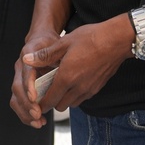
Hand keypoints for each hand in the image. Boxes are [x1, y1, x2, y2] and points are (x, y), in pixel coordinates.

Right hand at [11, 30, 61, 128]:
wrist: (42, 40)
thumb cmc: (51, 43)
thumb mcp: (57, 45)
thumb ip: (56, 56)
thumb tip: (61, 69)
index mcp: (28, 55)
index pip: (26, 71)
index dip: (28, 85)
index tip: (34, 97)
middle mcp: (20, 67)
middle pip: (17, 87)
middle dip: (26, 104)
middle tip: (37, 115)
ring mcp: (19, 77)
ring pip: (15, 97)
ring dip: (25, 112)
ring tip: (38, 122)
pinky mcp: (22, 88)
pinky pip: (19, 102)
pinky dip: (26, 114)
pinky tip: (38, 121)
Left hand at [12, 18, 131, 125]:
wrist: (117, 40)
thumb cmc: (91, 38)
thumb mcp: (64, 42)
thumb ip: (45, 55)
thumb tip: (27, 60)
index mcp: (66, 77)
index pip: (49, 100)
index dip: (40, 103)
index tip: (36, 100)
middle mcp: (78, 87)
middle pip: (59, 106)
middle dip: (51, 101)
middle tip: (47, 91)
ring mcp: (89, 89)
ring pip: (71, 103)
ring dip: (64, 98)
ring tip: (60, 85)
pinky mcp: (97, 88)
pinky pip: (82, 98)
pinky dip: (75, 95)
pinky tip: (74, 81)